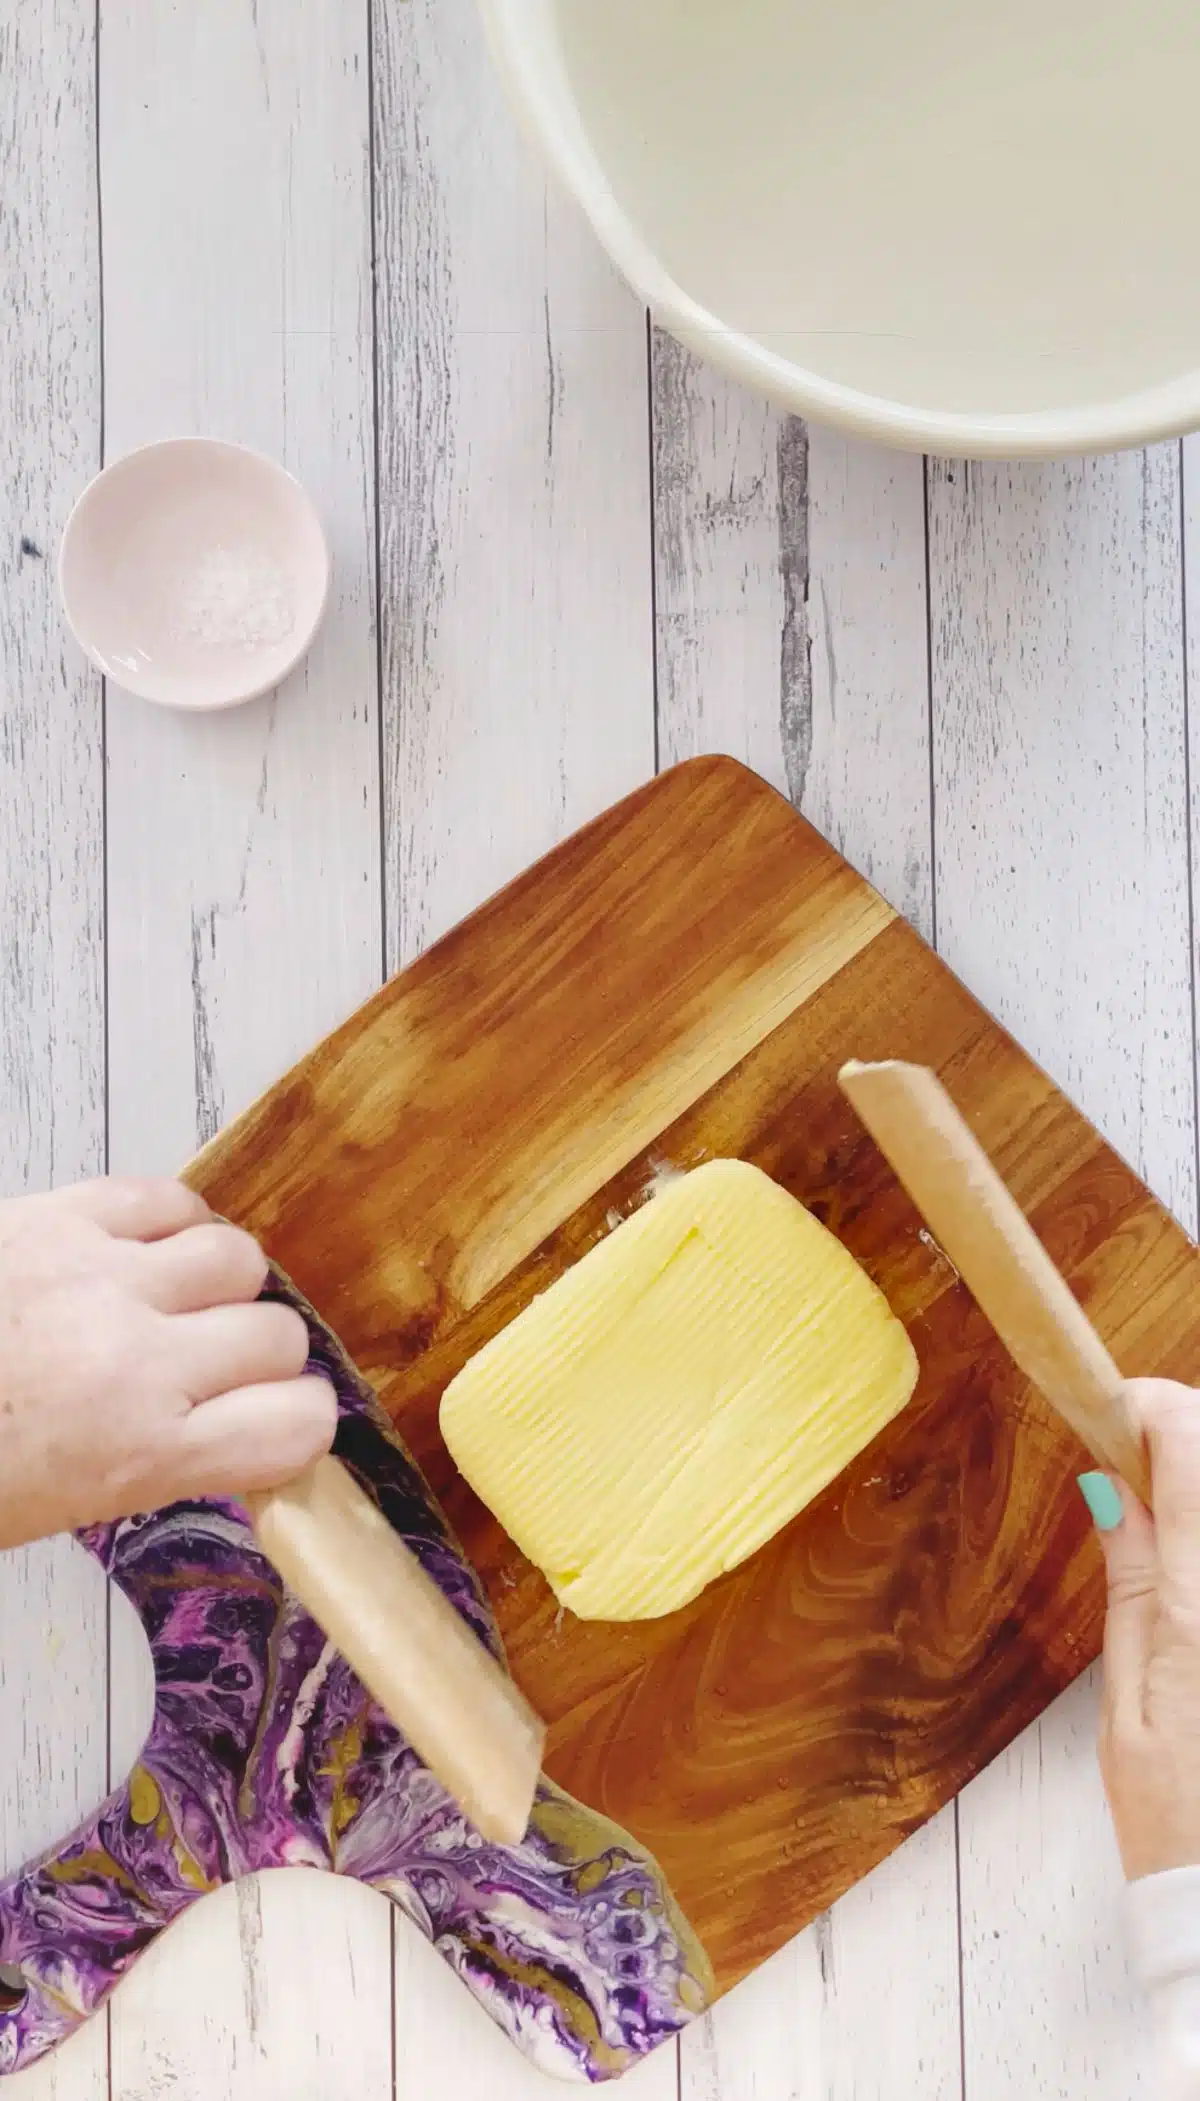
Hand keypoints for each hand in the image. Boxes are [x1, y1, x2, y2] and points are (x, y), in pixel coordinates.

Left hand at [0, 1178, 336, 1549]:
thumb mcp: (51, 1508)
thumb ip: (147, 1464)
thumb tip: (219, 1434)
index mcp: (136, 1453)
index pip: (296, 1426)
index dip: (299, 1425)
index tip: (279, 1425)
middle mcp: (137, 1361)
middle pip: (278, 1337)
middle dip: (258, 1359)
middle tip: (214, 1372)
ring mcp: (101, 1278)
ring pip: (237, 1257)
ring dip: (220, 1286)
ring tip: (179, 1305)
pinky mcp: (62, 1215)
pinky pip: (169, 1198)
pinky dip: (174, 1224)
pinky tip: (146, 1255)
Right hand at [1088, 1378, 1199, 1880]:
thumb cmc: (1179, 1822)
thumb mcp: (1127, 1702)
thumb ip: (1132, 1583)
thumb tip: (1117, 1488)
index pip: (1192, 1445)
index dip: (1152, 1405)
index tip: (1116, 1408)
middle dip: (1185, 1438)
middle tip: (1138, 1468)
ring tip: (1166, 1521)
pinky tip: (1190, 1562)